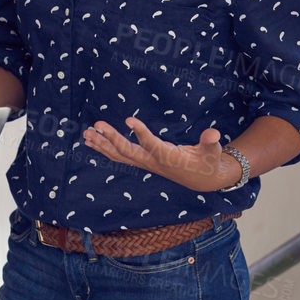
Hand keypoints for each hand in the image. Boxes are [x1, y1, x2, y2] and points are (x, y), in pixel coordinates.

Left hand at [82, 119, 240, 192]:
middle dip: (112, 139)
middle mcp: (153, 163)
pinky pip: (119, 156)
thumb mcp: (213, 152)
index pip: (152, 145)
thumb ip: (211, 142)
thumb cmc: (208, 161)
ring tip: (86, 133)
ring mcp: (145, 163)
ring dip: (102, 144)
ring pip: (119, 156)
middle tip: (97, 125)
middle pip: (129, 152)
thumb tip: (212, 134)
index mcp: (170, 158)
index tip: (129, 119)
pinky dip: (104, 148)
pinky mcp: (142, 161)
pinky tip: (91, 140)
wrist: (201, 179)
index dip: (141, 133)